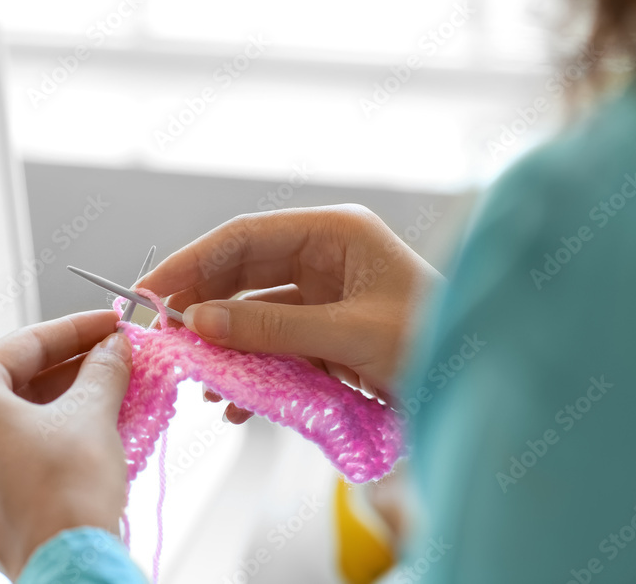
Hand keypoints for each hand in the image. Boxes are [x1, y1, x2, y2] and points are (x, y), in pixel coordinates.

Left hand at [0, 310, 131, 580]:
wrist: (68, 568)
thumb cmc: (67, 491)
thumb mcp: (92, 413)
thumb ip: (102, 369)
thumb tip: (113, 349)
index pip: (23, 344)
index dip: (75, 329)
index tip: (108, 324)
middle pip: (14, 381)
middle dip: (68, 367)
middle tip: (111, 357)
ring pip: (13, 420)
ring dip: (61, 402)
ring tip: (107, 393)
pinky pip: (12, 454)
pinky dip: (47, 437)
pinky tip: (86, 433)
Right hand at [137, 206, 442, 416]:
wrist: (483, 384)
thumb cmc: (436, 343)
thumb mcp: (349, 335)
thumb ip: (271, 328)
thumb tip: (199, 323)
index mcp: (335, 233)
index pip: (244, 237)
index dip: (193, 262)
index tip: (152, 291)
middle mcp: (325, 256)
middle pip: (242, 273)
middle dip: (202, 305)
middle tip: (164, 337)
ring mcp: (324, 294)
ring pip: (254, 312)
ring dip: (225, 345)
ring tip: (201, 379)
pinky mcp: (325, 331)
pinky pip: (274, 343)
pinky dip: (252, 369)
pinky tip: (235, 401)